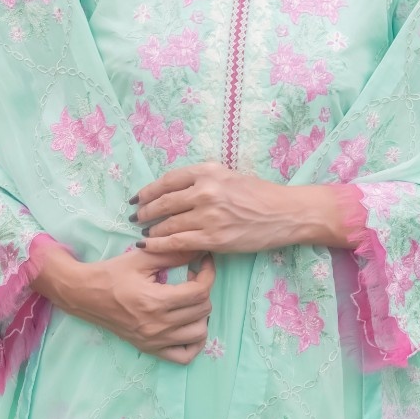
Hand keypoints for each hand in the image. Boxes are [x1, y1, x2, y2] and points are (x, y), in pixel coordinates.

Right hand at [42, 245, 215, 365]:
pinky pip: (184, 356)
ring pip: (199, 333)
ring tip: (189, 300)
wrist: (85, 295)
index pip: (199, 292)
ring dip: (201, 314)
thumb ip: (172, 254)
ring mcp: (154, 341)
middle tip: (192, 278)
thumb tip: (199, 249)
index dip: (208, 274)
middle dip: (204, 290)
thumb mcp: (141, 258)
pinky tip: (188, 325)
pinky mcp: (150, 349)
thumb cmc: (112, 273)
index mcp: (155, 301)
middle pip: (203, 310)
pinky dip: (194, 342)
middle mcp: (157, 325)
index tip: (204, 262)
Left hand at [130, 161, 290, 254]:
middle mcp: (205, 191)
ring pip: (168, 224)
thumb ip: (203, 179)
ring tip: (144, 235)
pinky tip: (149, 246)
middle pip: (163, 203)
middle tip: (135, 218)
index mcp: (207, 172)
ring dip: (152, 231)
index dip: (148, 191)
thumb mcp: (228, 175)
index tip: (137, 199)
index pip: (167, 181)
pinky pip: (178, 243)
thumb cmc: (259, 194)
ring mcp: (208, 215)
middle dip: (145, 213)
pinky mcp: (213, 238)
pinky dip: (159, 246)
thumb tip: (175, 190)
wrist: (284, 213)